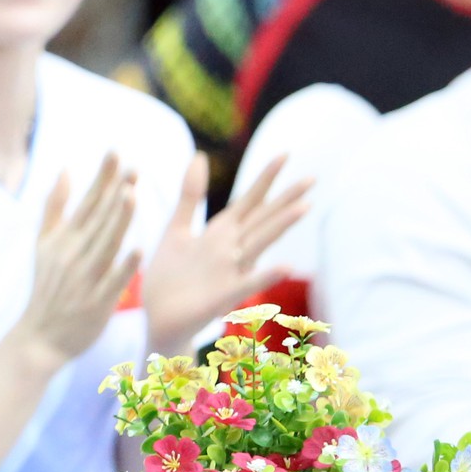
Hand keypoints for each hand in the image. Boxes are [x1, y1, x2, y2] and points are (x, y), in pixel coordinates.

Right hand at [10, 155, 136, 369]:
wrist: (39, 336)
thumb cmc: (47, 287)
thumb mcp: (43, 244)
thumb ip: (54, 207)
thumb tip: (65, 169)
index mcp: (63, 238)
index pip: (86, 201)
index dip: (102, 177)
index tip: (116, 152)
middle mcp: (73, 254)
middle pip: (98, 218)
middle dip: (115, 191)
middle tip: (133, 166)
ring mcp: (85, 278)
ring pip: (106, 244)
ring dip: (119, 220)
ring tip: (131, 194)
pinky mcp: (96, 303)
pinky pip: (112, 282)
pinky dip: (124, 266)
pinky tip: (137, 248)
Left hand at [141, 154, 312, 353]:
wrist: (157, 318)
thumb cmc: (170, 276)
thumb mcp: (177, 228)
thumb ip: (191, 195)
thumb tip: (200, 155)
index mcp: (221, 234)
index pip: (248, 201)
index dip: (265, 179)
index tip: (285, 153)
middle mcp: (231, 251)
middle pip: (262, 219)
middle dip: (285, 198)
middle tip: (313, 177)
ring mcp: (230, 273)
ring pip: (259, 244)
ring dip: (280, 226)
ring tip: (305, 206)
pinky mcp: (222, 297)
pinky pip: (246, 285)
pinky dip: (264, 275)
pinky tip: (284, 266)